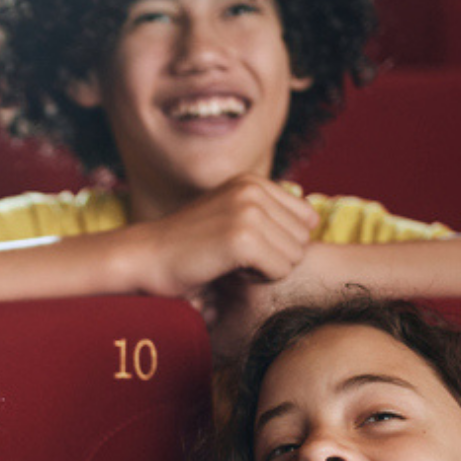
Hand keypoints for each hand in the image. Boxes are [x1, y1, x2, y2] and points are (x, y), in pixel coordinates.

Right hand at [129, 175, 319, 299]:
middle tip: (234, 255)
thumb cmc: (188, 246)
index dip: (279, 241)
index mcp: (252, 181)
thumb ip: (268, 211)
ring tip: (230, 260)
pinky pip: (281, 270)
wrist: (146, 258)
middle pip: (303, 239)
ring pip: (295, 256)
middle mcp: (253, 189)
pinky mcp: (243, 238)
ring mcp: (248, 211)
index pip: (306, 218)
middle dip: (275, 255)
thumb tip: (315, 220)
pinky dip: (258, 279)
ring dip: (266, 269)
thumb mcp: (230, 214)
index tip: (243, 244)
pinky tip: (228, 269)